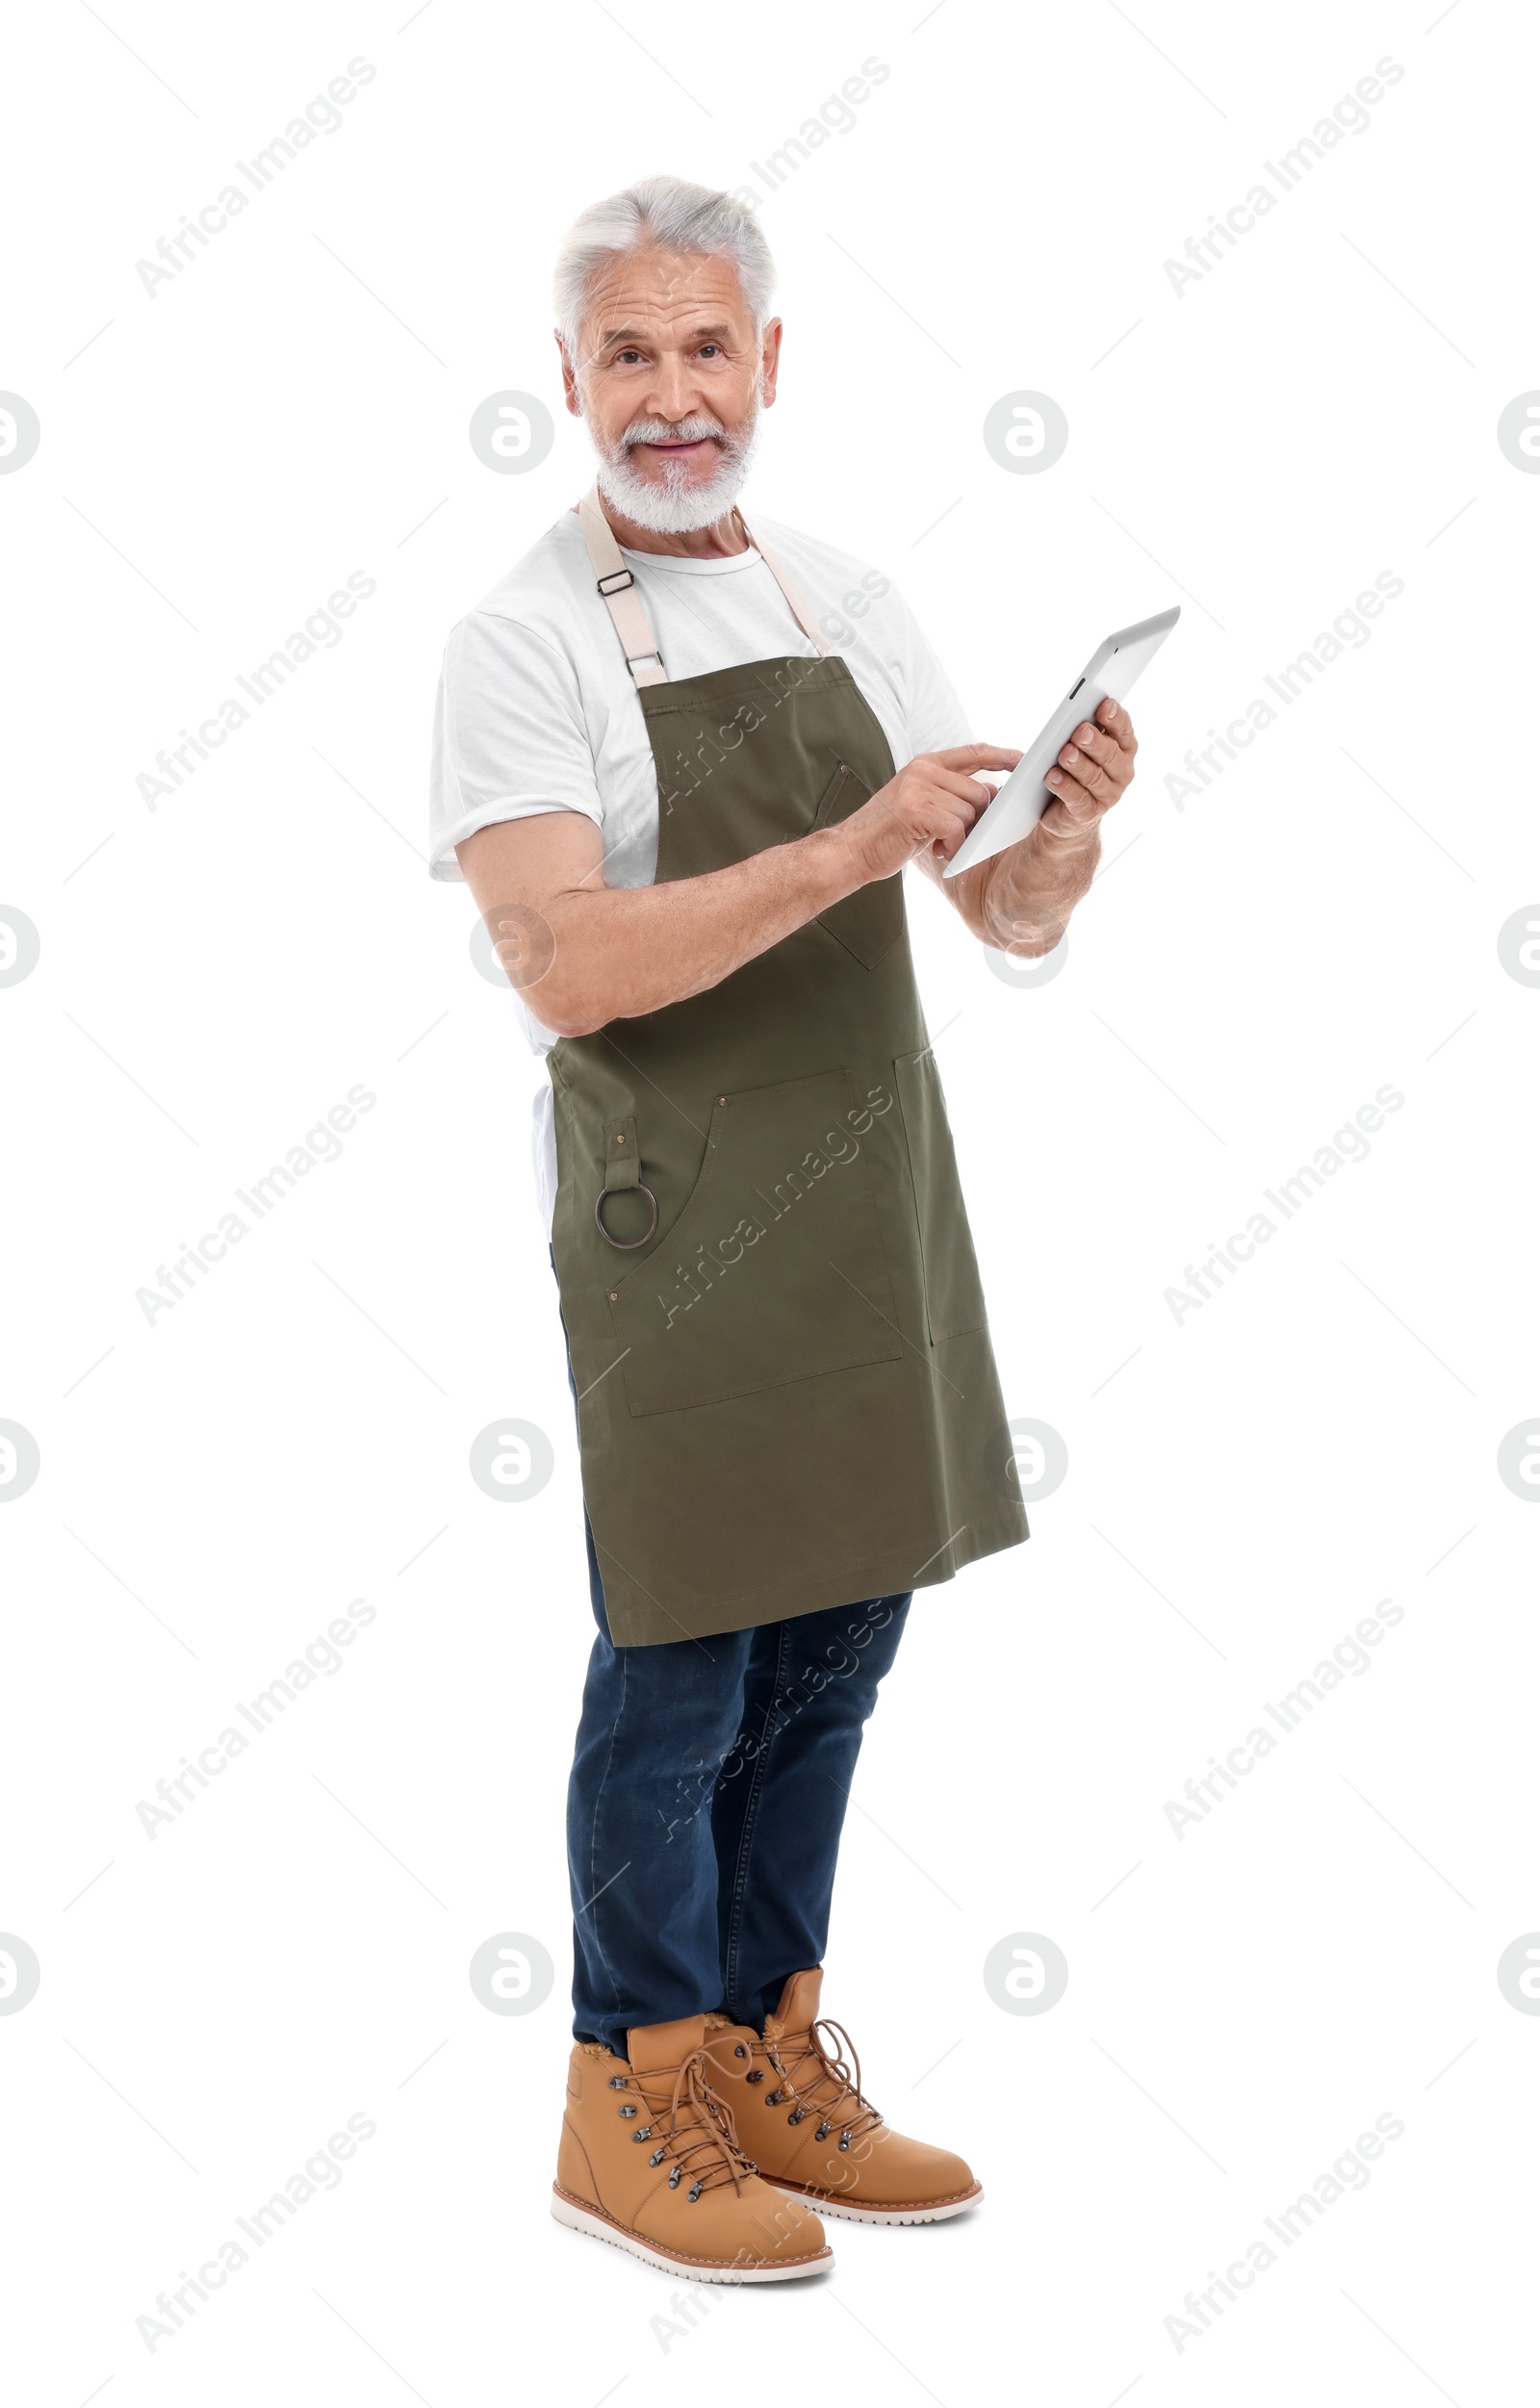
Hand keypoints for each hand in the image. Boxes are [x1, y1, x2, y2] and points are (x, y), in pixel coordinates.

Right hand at [836, 744, 1022, 885]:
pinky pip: (957, 828)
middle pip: (979, 791)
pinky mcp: (916, 810)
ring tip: (941, 845)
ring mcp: (918, 788)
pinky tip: (940, 851)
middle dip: (977, 820)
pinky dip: (954, 846)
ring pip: (970, 812)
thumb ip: (951, 795)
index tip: (1021, 761)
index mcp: (926, 764)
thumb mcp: (921, 804)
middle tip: (957, 837)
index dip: (1001, 756)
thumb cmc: (889, 833)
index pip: (973, 752)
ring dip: (962, 837)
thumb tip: (991, 796)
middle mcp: (923, 770)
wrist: (852, 850)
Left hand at [1039, 698, 1137, 842]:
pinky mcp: (1089, 812)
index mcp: (1122, 749)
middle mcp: (1120, 771)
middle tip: (1081, 732)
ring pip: (1094, 777)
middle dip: (1094, 742)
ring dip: (1078, 764)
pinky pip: (1078, 798)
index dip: (1115, 718)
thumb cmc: (1073, 770)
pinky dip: (1064, 786)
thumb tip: (1058, 723)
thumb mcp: (1076, 747)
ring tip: (1065, 754)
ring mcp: (1107, 795)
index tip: (1104, 705)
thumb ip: (1074, 732)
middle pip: (1109, 754)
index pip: (1123, 730)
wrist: (1065, 813)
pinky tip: (1052, 777)